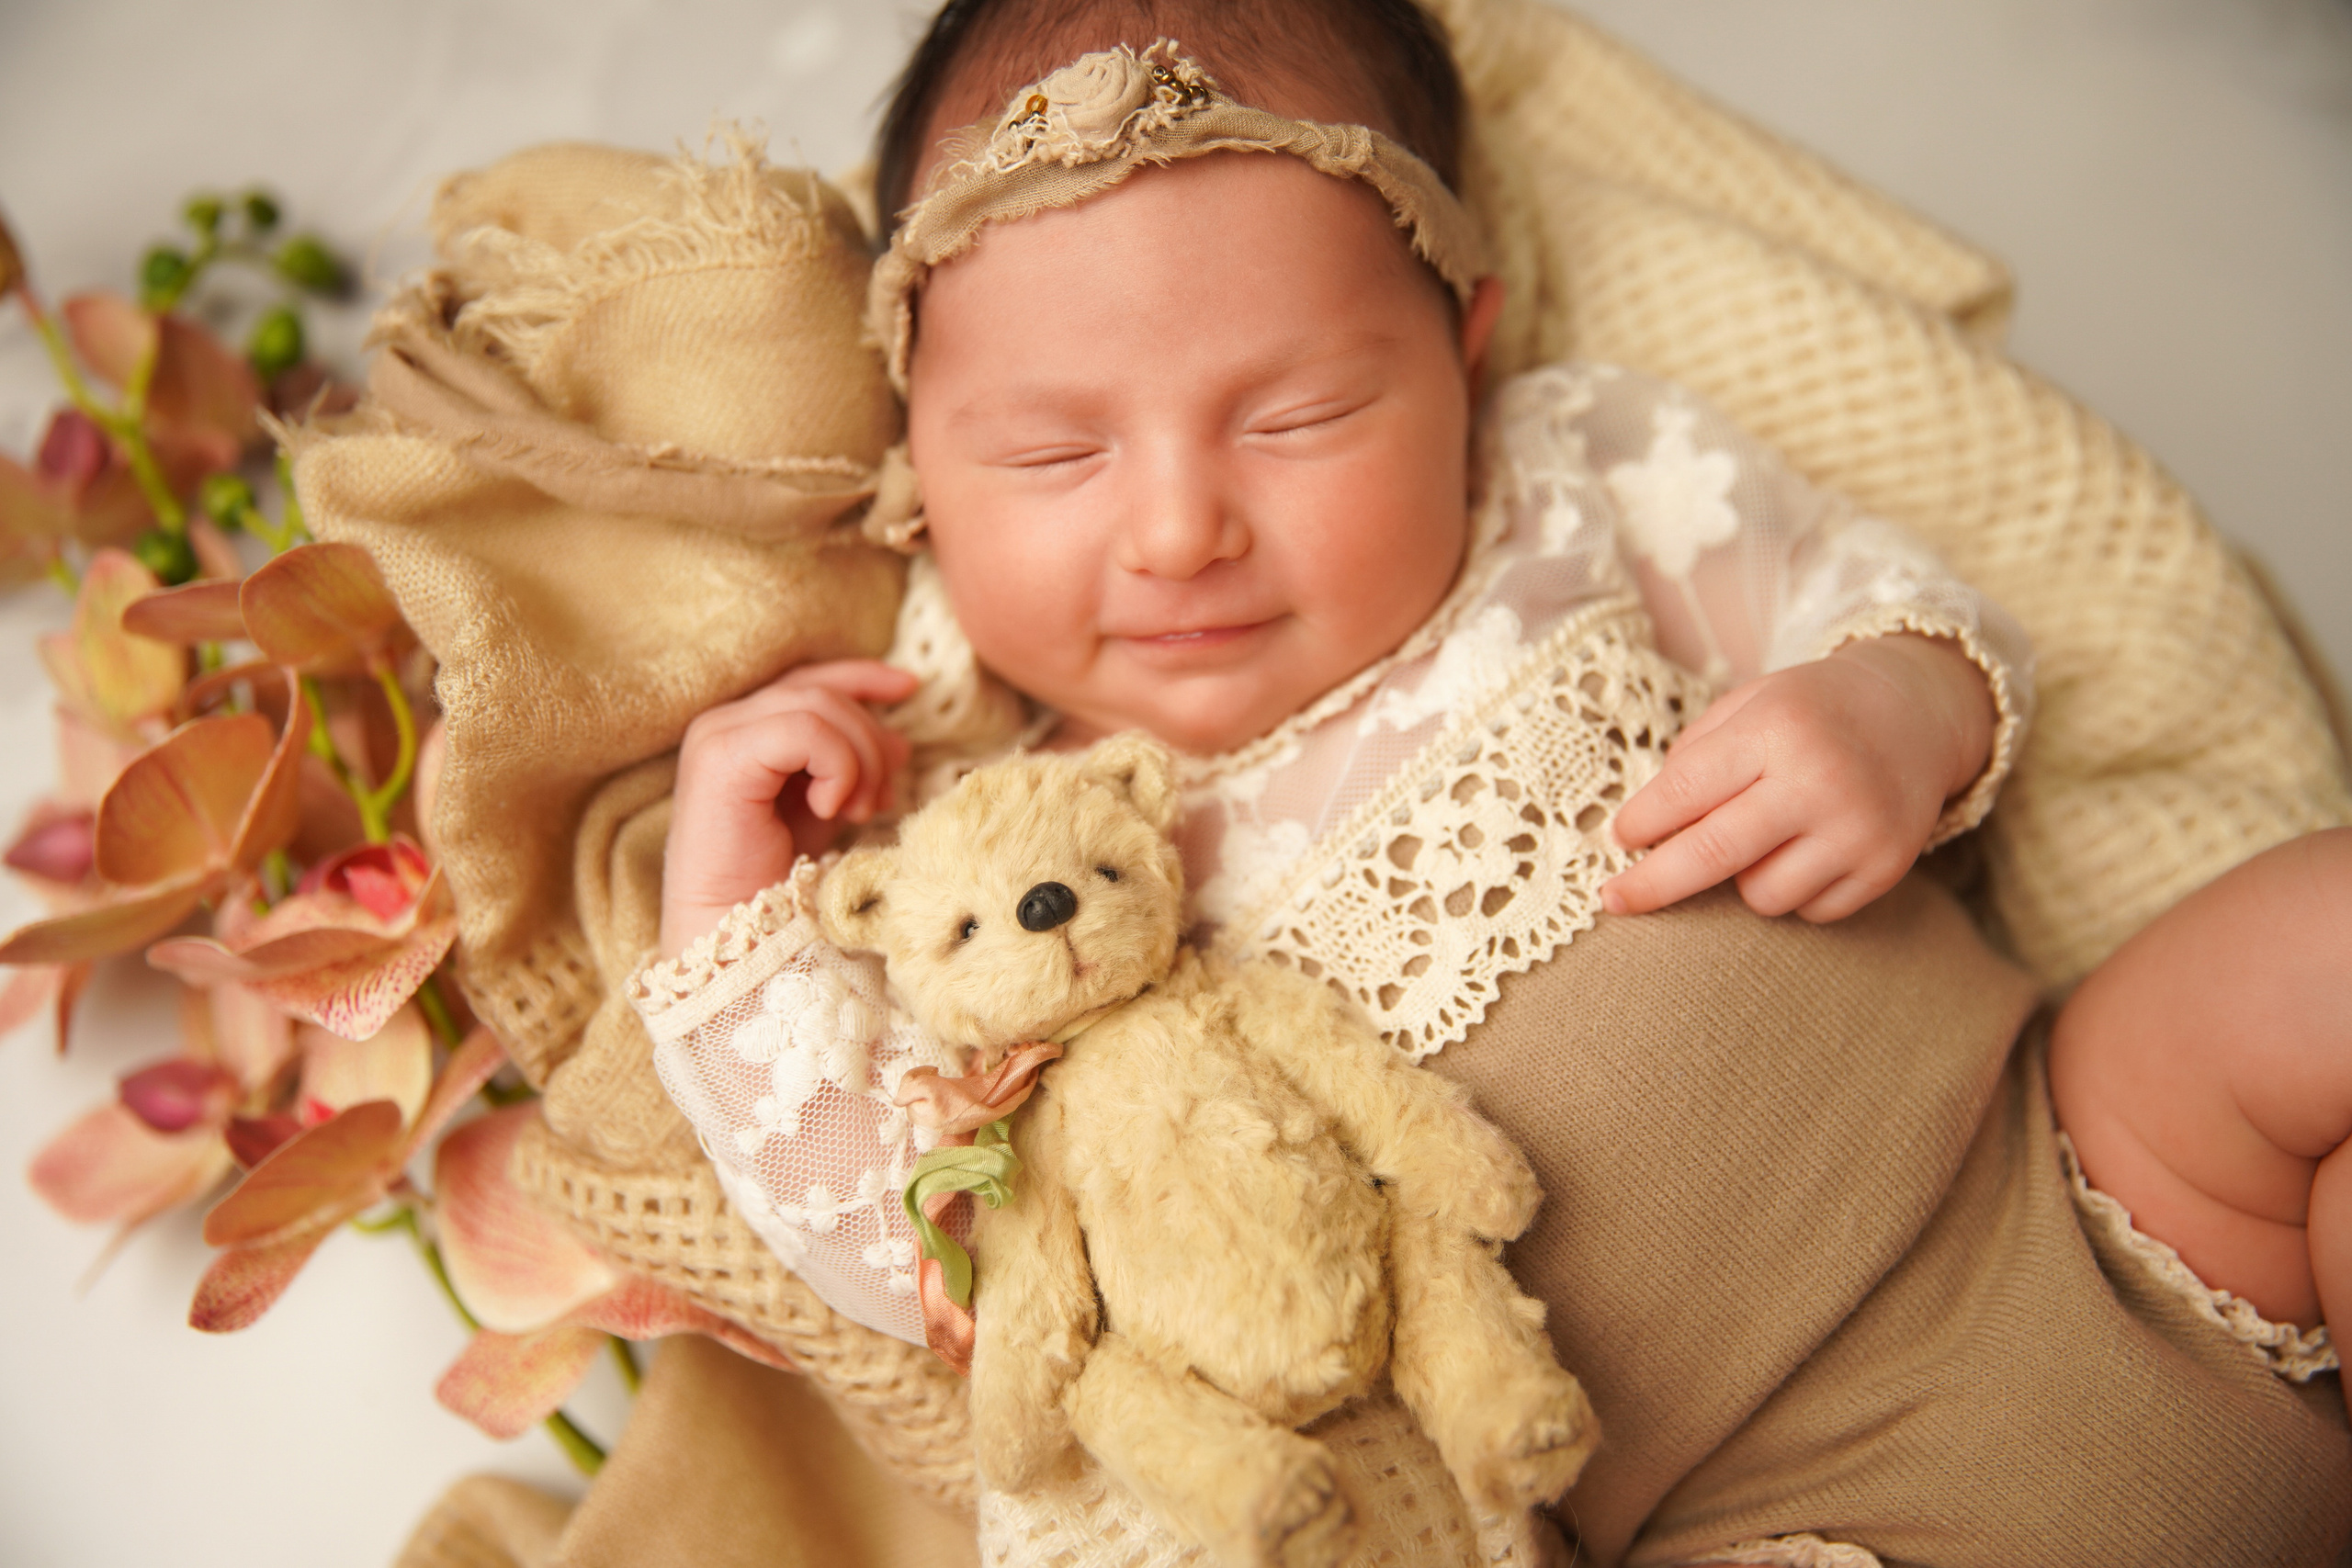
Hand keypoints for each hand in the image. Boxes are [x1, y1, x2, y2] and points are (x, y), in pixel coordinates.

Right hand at [659, 660, 918, 959]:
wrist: (734, 932)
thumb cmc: (775, 878)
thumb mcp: (827, 809)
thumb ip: (853, 768)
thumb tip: (900, 738)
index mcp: (744, 728)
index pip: (810, 680)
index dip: (861, 677)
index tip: (910, 688)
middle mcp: (723, 722)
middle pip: (822, 692)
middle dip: (870, 739)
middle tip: (883, 798)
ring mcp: (717, 735)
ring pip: (818, 707)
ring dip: (858, 760)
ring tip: (859, 812)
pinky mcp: (721, 757)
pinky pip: (804, 731)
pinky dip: (835, 767)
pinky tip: (829, 809)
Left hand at [1601, 634, 1994, 922]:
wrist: (1917, 713)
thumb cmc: (1811, 711)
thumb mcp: (1750, 703)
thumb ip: (1695, 757)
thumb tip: (1643, 827)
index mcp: (1777, 728)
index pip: (1686, 789)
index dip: (1641, 822)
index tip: (1616, 840)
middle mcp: (1819, 780)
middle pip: (1713, 855)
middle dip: (1652, 885)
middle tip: (1613, 900)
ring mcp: (1857, 829)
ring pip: (1760, 896)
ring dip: (1740, 880)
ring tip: (1762, 838)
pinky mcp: (1886, 867)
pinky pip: (1808, 911)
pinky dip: (1793, 890)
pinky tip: (1807, 849)